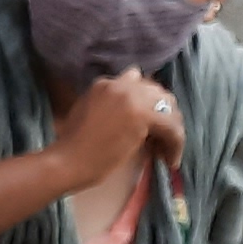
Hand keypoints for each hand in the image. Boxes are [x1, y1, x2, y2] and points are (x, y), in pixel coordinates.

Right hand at [50, 69, 181, 187]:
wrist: (67, 161)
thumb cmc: (70, 146)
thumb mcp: (86, 113)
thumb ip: (107, 105)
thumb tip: (133, 114)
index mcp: (103, 83)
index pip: (137, 82)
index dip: (144, 103)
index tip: (146, 121)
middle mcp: (120, 85)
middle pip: (158, 92)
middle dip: (162, 113)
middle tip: (160, 136)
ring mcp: (133, 98)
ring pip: (170, 108)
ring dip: (172, 128)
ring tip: (166, 149)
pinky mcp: (144, 116)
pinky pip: (173, 128)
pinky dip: (176, 144)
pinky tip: (170, 160)